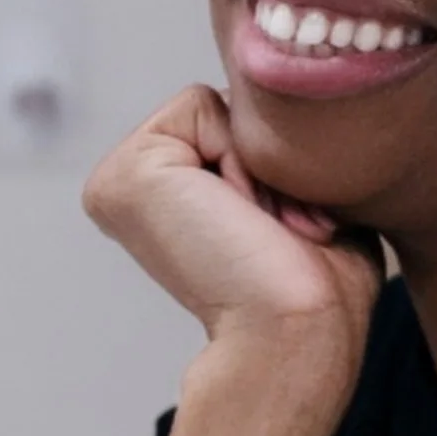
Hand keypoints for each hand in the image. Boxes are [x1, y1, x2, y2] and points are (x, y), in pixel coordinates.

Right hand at [84, 85, 384, 403]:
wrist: (296, 331)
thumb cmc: (316, 286)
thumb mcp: (297, 198)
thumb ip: (275, 152)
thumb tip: (290, 104)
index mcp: (166, 193)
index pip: (234, 122)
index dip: (276, 163)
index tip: (283, 228)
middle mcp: (135, 185)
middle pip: (226, 108)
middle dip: (268, 159)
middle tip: (275, 227)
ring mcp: (120, 178)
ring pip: (216, 104)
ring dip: (259, 163)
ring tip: (260, 224)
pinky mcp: (124, 174)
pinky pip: (202, 105)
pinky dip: (239, 157)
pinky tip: (237, 215)